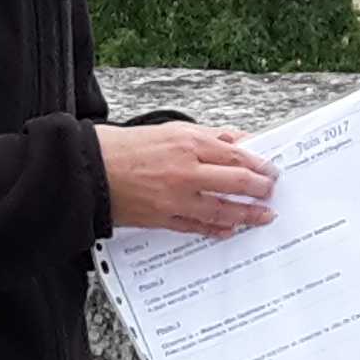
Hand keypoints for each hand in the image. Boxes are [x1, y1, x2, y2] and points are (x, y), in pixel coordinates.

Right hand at [98, 122, 276, 237]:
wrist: (88, 169)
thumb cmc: (124, 147)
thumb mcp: (170, 130)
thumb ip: (208, 136)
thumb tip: (237, 140)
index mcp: (189, 145)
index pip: (238, 156)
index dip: (260, 166)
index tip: (271, 171)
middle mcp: (186, 172)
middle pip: (236, 182)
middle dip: (260, 190)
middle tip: (271, 193)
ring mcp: (176, 198)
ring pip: (221, 208)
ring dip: (246, 214)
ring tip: (262, 216)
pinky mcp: (163, 217)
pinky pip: (197, 226)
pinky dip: (216, 229)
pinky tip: (229, 229)